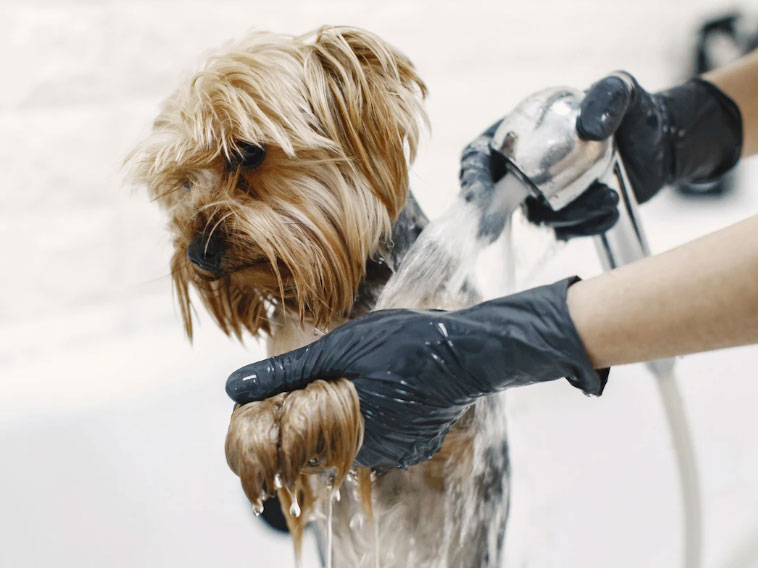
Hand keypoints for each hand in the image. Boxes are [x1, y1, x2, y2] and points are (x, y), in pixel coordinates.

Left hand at [226, 278, 606, 469]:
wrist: (471, 349)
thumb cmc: (406, 343)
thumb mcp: (340, 348)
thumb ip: (287, 372)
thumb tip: (233, 388)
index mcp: (348, 436)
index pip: (295, 443)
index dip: (283, 417)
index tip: (279, 395)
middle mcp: (374, 457)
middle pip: (324, 442)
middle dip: (315, 411)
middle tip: (325, 374)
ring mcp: (399, 454)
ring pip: (352, 437)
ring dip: (345, 412)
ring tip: (359, 375)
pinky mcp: (417, 446)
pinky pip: (379, 436)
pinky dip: (373, 415)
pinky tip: (382, 387)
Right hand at [462, 73, 741, 239]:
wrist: (660, 144)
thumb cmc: (632, 110)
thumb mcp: (622, 91)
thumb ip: (606, 98)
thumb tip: (587, 129)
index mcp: (518, 134)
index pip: (478, 158)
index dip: (472, 179)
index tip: (478, 197)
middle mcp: (523, 168)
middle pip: (494, 198)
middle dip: (493, 218)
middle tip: (494, 233)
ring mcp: (543, 195)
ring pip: (536, 219)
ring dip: (567, 217)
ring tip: (606, 198)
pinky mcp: (566, 216)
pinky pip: (566, 230)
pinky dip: (587, 224)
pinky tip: (611, 205)